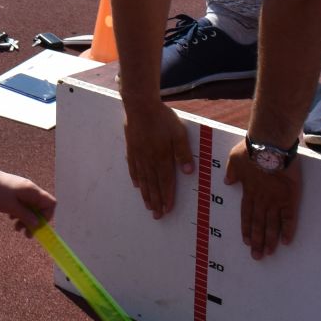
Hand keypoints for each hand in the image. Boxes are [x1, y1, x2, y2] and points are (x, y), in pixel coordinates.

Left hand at [0, 165, 55, 233]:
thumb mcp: (11, 207)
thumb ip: (26, 215)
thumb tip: (38, 224)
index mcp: (32, 191)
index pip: (50, 204)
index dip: (47, 216)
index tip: (37, 226)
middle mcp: (30, 190)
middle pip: (41, 208)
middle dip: (35, 221)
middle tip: (26, 234)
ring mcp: (22, 191)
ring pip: (31, 208)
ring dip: (26, 219)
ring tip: (17, 228)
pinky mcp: (15, 193)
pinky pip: (22, 205)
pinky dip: (19, 213)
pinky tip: (11, 217)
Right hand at [123, 101, 193, 218]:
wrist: (140, 106)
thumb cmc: (162, 118)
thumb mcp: (178, 133)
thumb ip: (183, 153)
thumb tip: (188, 171)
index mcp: (162, 157)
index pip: (165, 182)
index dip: (167, 197)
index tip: (167, 209)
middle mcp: (149, 160)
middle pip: (153, 184)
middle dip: (156, 201)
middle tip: (156, 215)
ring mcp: (138, 155)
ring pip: (142, 179)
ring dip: (146, 193)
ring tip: (147, 205)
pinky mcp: (132, 148)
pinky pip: (133, 167)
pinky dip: (135, 177)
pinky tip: (136, 185)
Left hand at [223, 141, 302, 259]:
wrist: (269, 146)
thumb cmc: (251, 150)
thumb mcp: (234, 159)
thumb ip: (232, 172)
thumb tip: (227, 181)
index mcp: (249, 192)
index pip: (246, 215)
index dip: (246, 229)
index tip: (246, 241)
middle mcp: (261, 200)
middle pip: (258, 224)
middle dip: (257, 241)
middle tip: (256, 256)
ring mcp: (275, 201)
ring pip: (272, 225)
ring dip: (270, 240)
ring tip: (268, 253)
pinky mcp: (289, 199)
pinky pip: (289, 218)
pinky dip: (287, 230)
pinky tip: (286, 242)